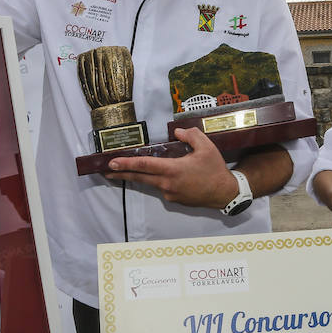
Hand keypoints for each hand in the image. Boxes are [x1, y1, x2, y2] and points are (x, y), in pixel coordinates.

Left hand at [105, 126, 235, 206]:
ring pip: (150, 182)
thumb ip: (190, 135)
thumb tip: (177, 132)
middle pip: (140, 177)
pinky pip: (162, 187)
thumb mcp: (206, 147)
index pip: (144, 165)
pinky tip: (160, 176)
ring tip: (124, 173)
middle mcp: (167, 183)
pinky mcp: (174, 199)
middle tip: (106, 171)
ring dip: (138, 177)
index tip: (112, 163)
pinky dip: (157, 180)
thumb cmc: (215, 170)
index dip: (126, 163)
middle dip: (121, 174)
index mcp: (172, 169)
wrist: (225, 193)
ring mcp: (170, 193)